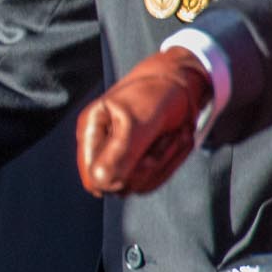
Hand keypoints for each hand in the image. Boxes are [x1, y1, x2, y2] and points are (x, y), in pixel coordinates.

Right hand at [76, 46, 213, 195]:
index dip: (120, 177)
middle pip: (120, 185)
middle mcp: (102, 147)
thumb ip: (120, 152)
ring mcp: (120, 156)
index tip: (144, 157)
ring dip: (164, 161)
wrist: (180, 86)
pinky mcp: (139, 162)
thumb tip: (100, 182)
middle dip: (149, 165)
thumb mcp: (139, 121)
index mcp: (91, 130)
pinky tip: (173, 139)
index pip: (94, 177)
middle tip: (161, 136)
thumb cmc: (155, 95)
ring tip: (170, 133)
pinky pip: (154, 181)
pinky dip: (171, 161)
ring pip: (139, 186)